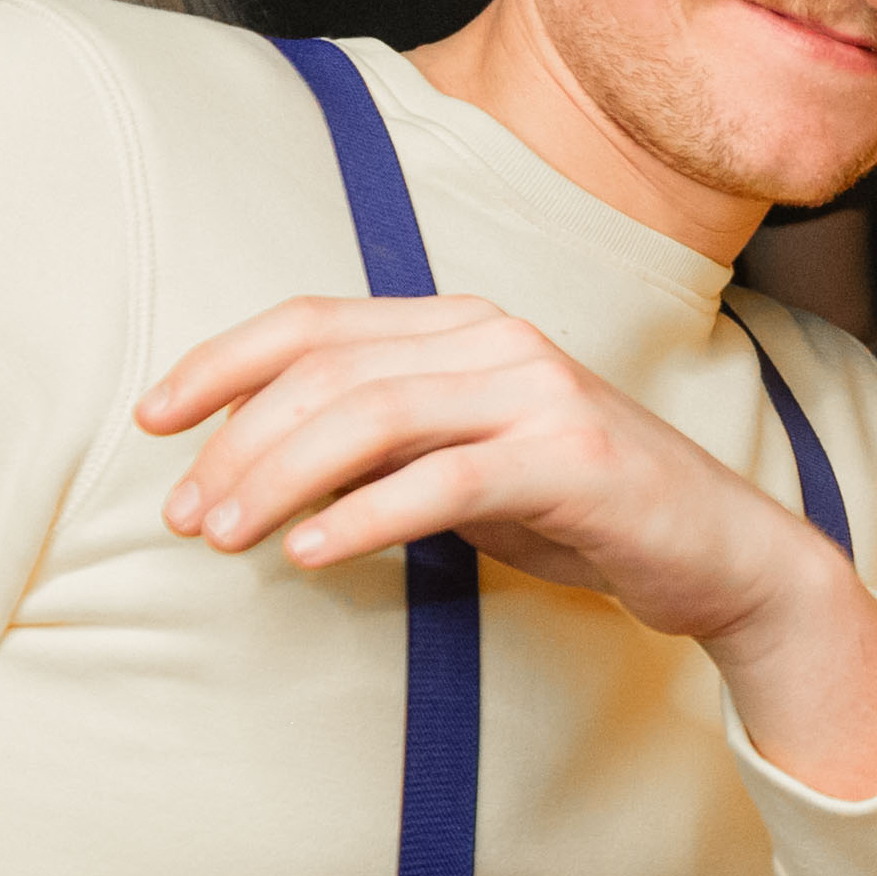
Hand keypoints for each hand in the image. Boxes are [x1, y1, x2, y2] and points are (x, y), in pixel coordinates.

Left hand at [145, 296, 835, 642]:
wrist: (723, 553)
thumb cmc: (581, 510)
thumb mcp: (464, 463)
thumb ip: (381, 444)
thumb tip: (254, 463)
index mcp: (463, 325)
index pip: (315, 321)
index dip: (221, 362)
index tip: (153, 419)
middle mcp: (497, 338)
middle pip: (328, 371)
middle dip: (236, 442)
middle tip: (184, 517)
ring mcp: (538, 392)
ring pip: (371, 416)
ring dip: (278, 478)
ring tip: (226, 539)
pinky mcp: (570, 457)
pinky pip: (442, 480)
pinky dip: (363, 516)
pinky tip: (310, 553)